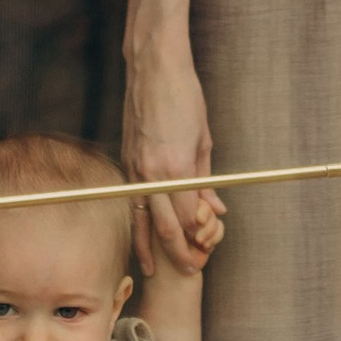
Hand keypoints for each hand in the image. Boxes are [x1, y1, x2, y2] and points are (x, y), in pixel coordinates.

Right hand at [125, 37, 222, 264]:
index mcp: (178, 168)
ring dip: (147, 247)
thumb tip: (214, 208)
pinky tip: (138, 234)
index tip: (204, 253)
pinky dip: (135, 221)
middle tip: (187, 271)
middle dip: (176, 253)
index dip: (196, 240)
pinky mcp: (126, 160)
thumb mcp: (204, 140)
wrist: (153, 69)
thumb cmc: (184, 98)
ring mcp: (135, 167)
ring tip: (151, 269)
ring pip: (141, 219)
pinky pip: (131, 200)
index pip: (187, 218)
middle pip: (164, 227)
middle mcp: (153, 173)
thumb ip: (206, 179)